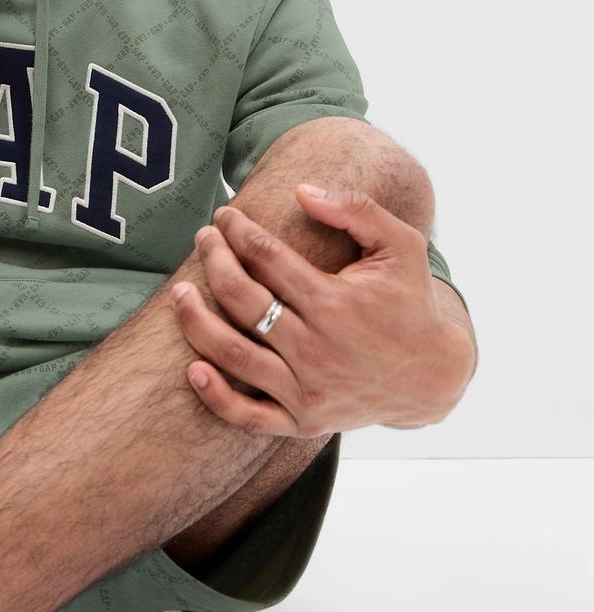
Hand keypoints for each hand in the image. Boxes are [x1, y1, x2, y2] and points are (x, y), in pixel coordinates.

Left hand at [171, 185, 470, 436]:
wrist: (432, 375)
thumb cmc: (410, 301)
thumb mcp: (401, 246)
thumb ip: (356, 210)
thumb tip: (301, 191)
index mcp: (336, 303)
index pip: (267, 258)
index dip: (239, 232)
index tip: (224, 216)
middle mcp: (316, 348)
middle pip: (242, 299)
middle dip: (214, 261)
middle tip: (203, 239)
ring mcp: (306, 389)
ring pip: (233, 354)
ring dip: (196, 321)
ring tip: (179, 293)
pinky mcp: (301, 420)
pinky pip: (247, 415)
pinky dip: (215, 396)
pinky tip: (193, 369)